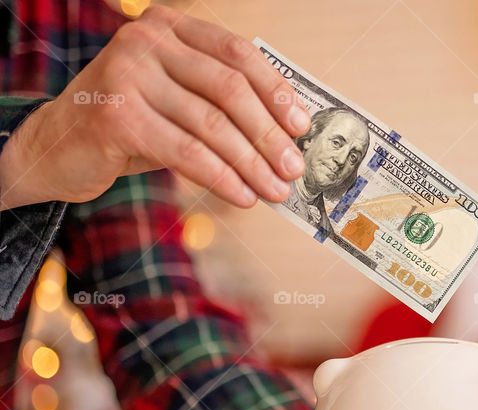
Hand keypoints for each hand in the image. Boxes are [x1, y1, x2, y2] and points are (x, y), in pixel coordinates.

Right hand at [0, 5, 308, 209]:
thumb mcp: (177, 100)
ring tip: (275, 190)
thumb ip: (221, 104)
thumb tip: (286, 138)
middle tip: (294, 168)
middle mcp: (146, 40)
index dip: (276, 91)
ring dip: (252, 164)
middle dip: (269, 134)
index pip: (237, 53)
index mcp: (168, 26)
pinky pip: (188, 152)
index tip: (302, 127)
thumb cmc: (130, 123)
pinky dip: (223, 178)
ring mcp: (128, 74)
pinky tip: (243, 196)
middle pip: (230, 88)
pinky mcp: (118, 116)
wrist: (56, 145)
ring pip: (212, 125)